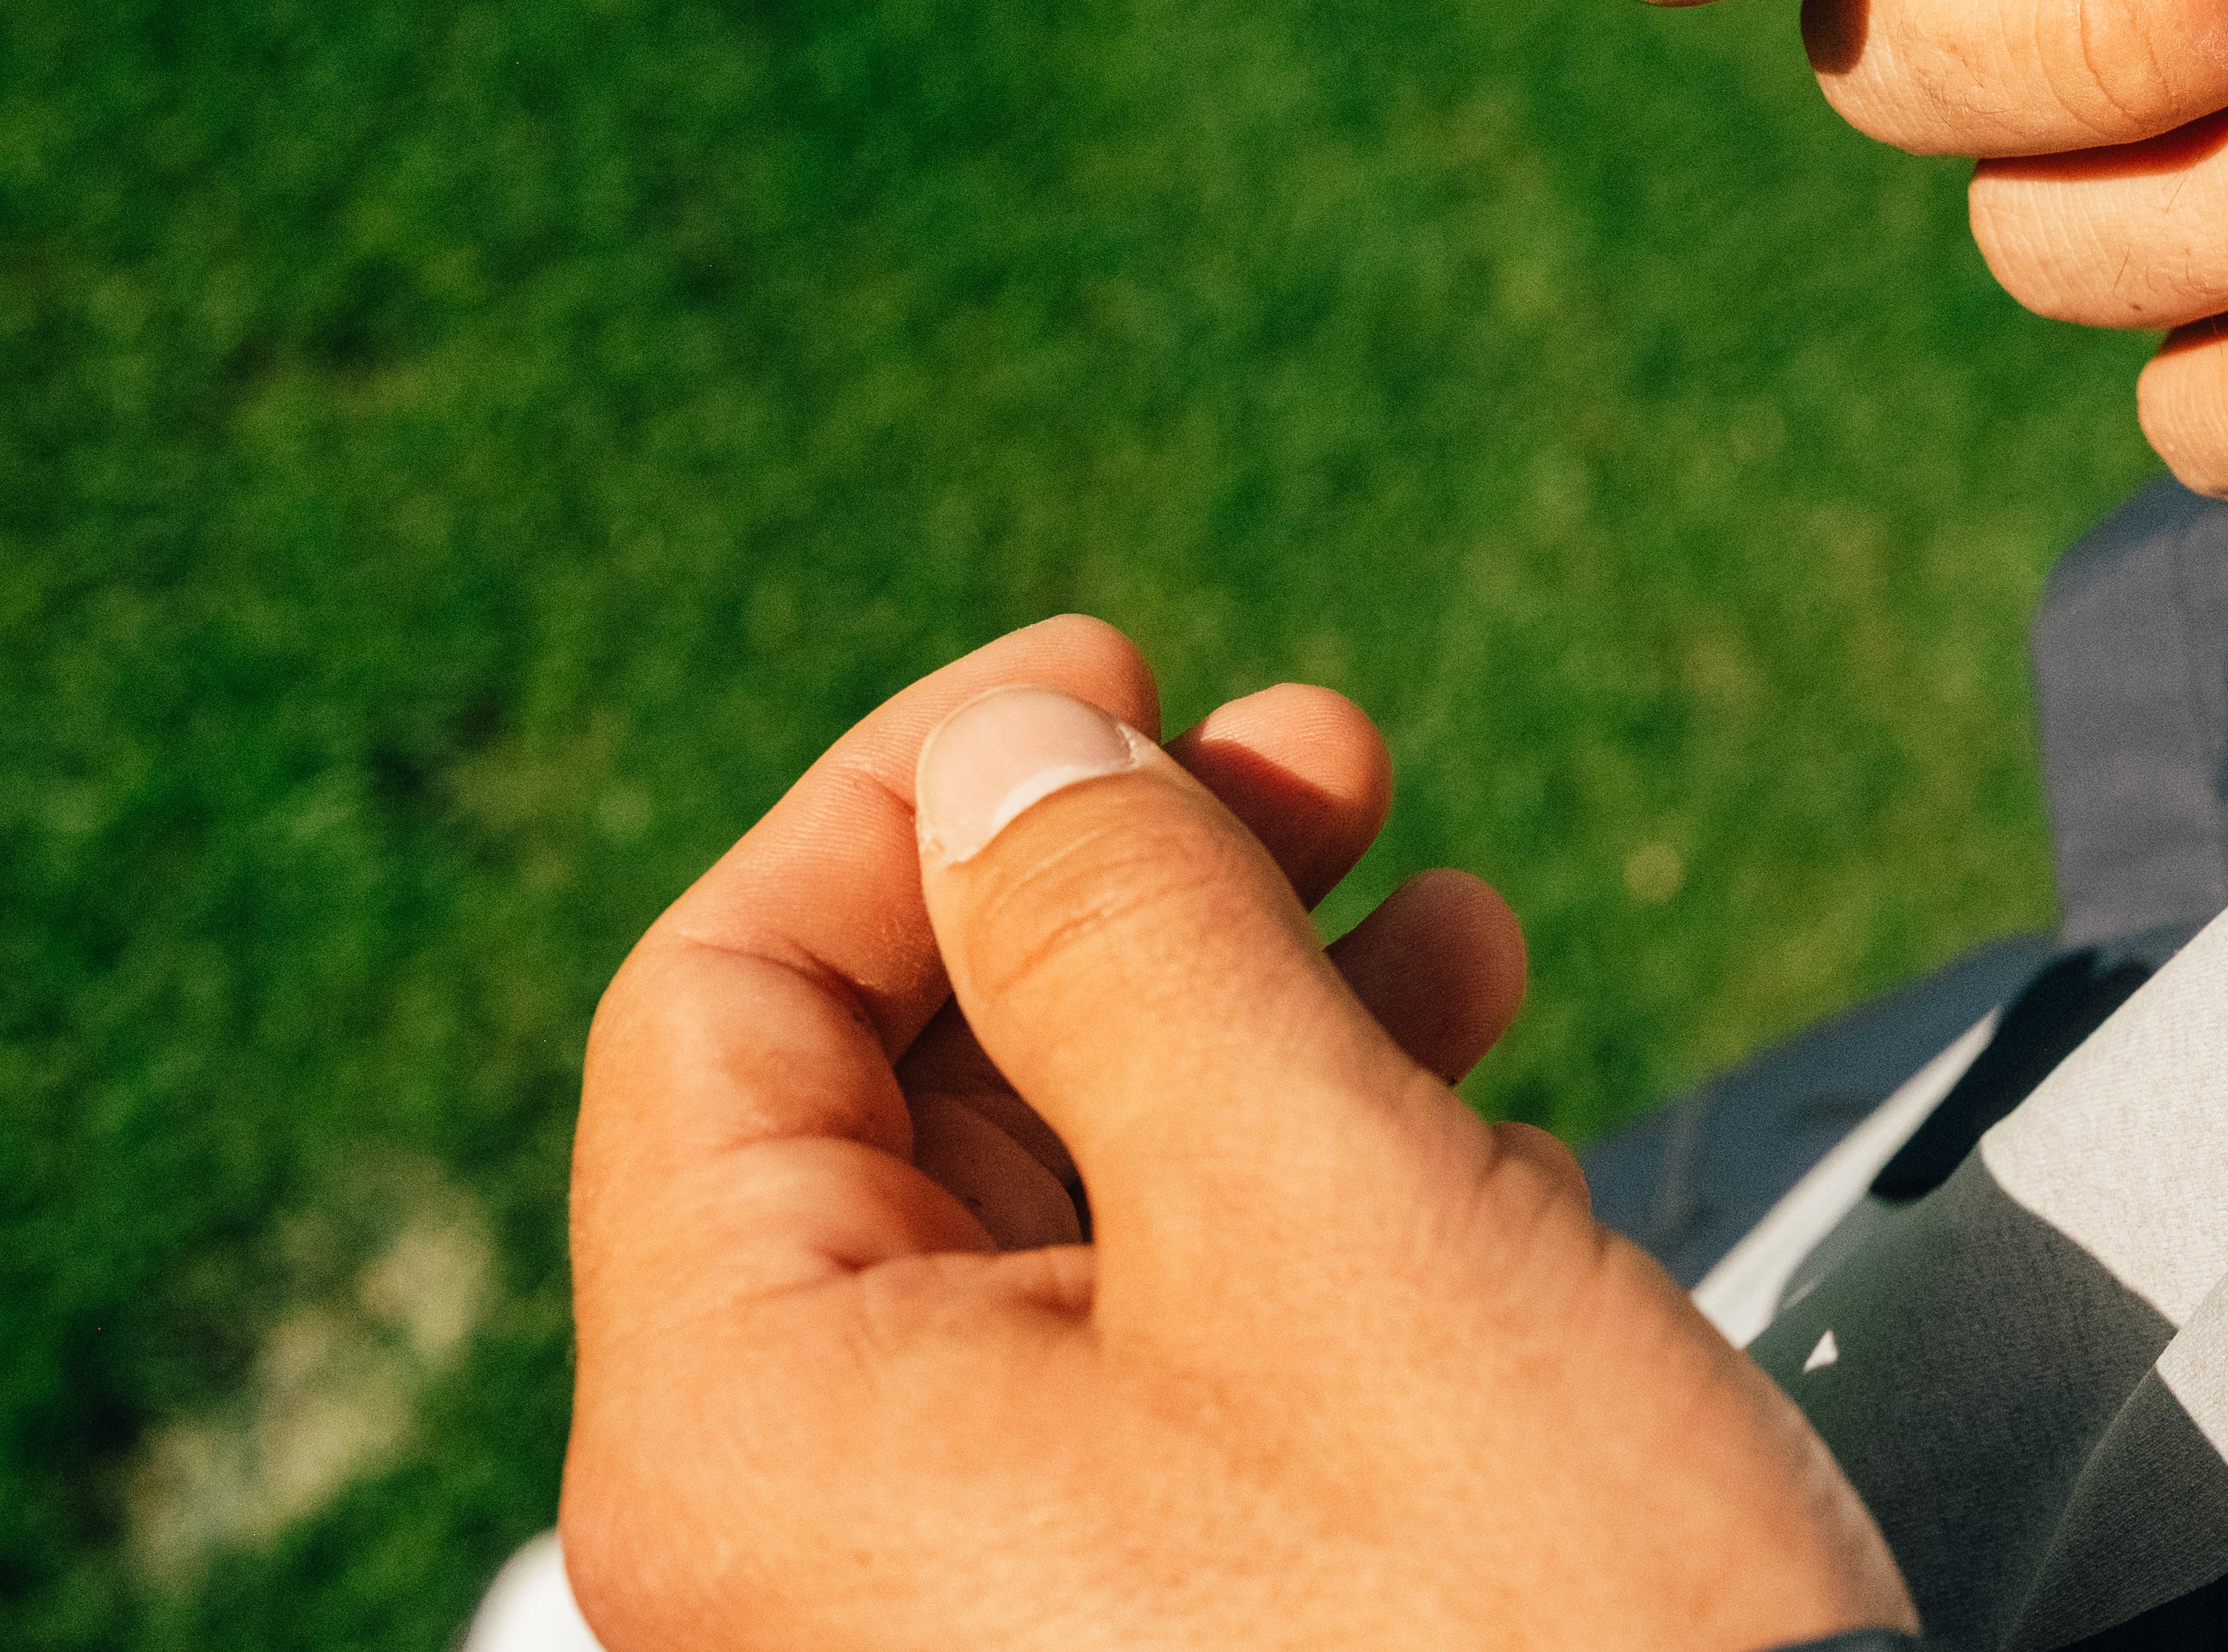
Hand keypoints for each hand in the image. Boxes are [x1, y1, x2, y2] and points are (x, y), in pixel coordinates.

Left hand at [562, 614, 1911, 1651]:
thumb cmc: (1511, 1626)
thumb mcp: (1312, 1202)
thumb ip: (1123, 931)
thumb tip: (1003, 751)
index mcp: (756, 1432)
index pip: (716, 1006)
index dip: (916, 795)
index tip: (1119, 670)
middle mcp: (816, 1534)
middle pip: (899, 1092)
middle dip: (1126, 890)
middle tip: (1331, 761)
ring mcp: (976, 1594)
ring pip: (1066, 1204)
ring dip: (1253, 1017)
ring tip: (1448, 920)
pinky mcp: (1146, 1621)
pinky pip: (1165, 1348)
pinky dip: (1305, 1195)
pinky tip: (1468, 1124)